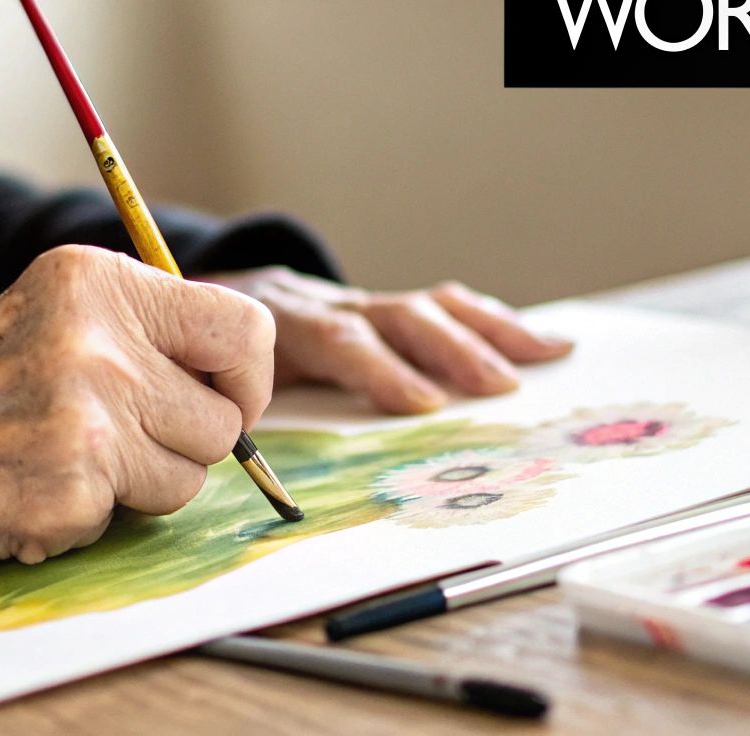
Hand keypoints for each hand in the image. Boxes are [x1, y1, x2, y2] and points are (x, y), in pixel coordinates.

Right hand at [0, 245, 275, 573]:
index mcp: (97, 283)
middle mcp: (99, 345)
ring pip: (188, 477)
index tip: (224, 398)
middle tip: (115, 437)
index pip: (242, 328)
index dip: (246, 377)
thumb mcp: (45, 311)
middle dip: (183, 440)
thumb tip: (232, 372)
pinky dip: (89, 517)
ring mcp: (86, 423)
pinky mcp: (69, 493)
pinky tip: (30, 490)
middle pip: (223, 419)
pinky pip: (129, 520)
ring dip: (142, 484)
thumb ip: (136, 330)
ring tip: (63, 458)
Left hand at [202, 268, 572, 413]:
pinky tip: (539, 342)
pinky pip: (443, 307)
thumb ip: (235, 408)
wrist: (209, 295)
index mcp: (283, 325)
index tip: (422, 403)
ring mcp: (361, 303)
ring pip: (428, 307)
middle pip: (397, 318)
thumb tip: (255, 454)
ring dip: (487, 335)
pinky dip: (492, 324)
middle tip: (497, 388)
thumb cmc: (209, 354)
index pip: (339, 341)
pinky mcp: (383, 307)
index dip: (381, 370)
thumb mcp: (208, 376)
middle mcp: (330, 305)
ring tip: (540, 360)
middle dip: (451, 351)